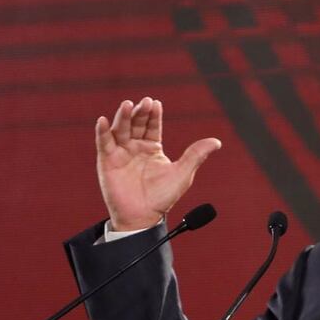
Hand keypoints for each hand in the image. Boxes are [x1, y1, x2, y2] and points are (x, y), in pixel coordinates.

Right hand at [95, 97, 220, 230]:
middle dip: (140, 112)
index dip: (154, 115)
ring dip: (123, 117)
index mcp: (152, 147)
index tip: (156, 103)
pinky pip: (104, 143)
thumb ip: (196, 155)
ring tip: (127, 104)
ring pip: (121, 129)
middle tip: (144, 102)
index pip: (153, 126)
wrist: (143, 217)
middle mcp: (136, 147)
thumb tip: (217, 142)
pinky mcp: (107, 161)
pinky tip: (102, 121)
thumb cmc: (163, 198)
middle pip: (136, 124)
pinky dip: (102, 132)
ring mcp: (121, 153)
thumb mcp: (183, 174)